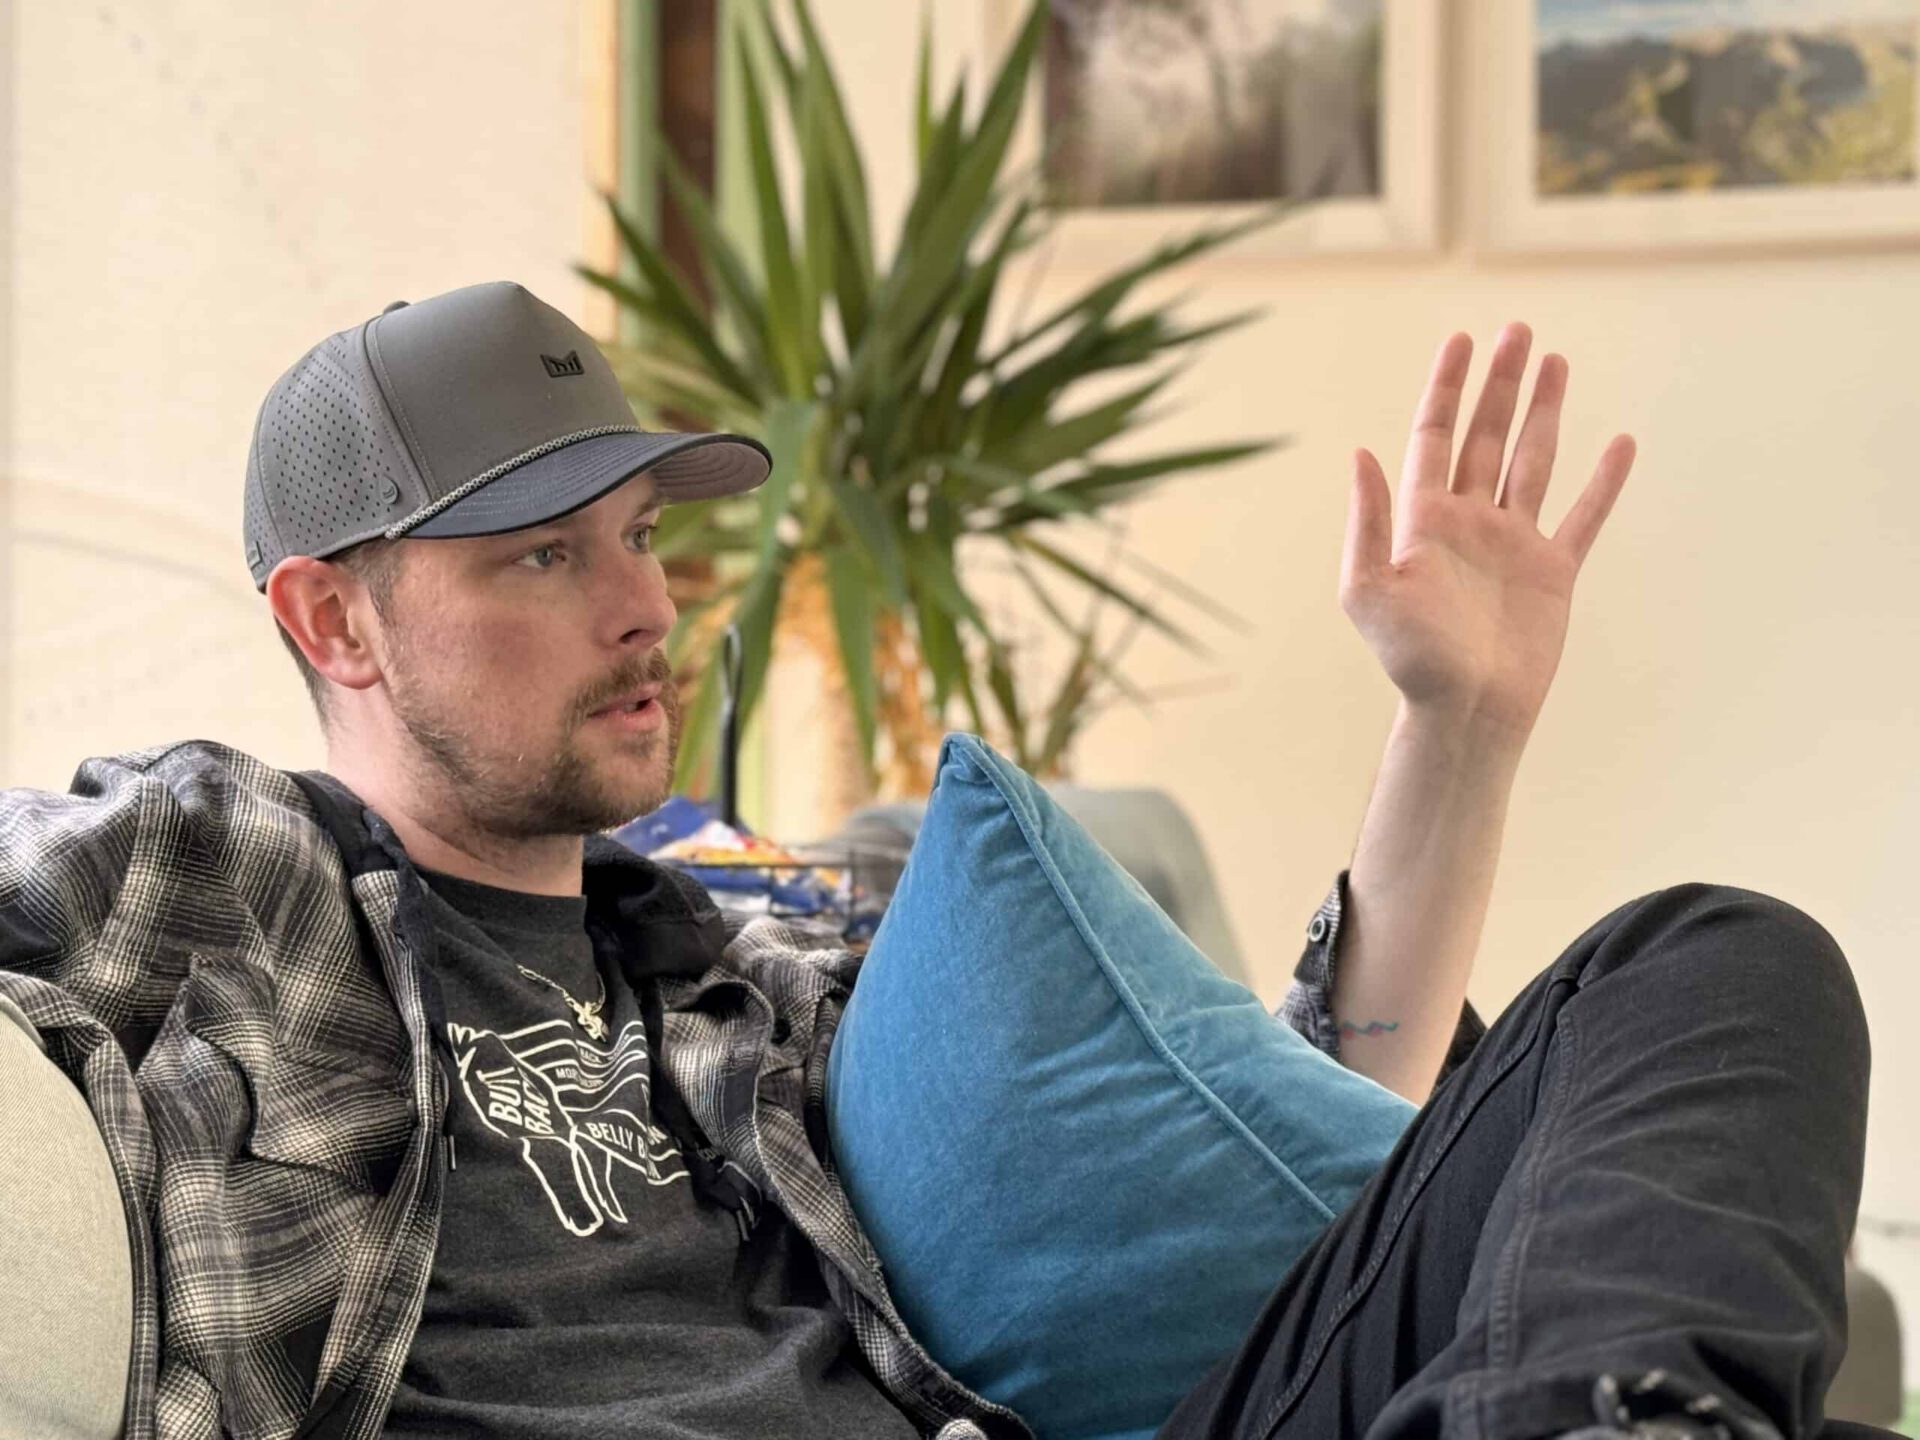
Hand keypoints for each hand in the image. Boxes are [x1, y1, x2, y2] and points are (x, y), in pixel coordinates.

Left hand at [1340, 323, 1636, 746]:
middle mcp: (1469, 522)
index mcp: (1424, 519)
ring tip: (1556, 361)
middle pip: (1486, 434)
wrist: (1464, 711)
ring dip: (1544, 411)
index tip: (1462, 339)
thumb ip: (1369, 520)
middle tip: (1518, 330)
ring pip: (1531, 460)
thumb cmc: (1411, 658)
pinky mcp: (1552, 571)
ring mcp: (1512, 543)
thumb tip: (1364, 453)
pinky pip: (1583, 516)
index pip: (1434, 435)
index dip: (1447, 386)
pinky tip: (1619, 444)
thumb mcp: (1369, 588)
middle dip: (1501, 383)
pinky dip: (1603, 482)